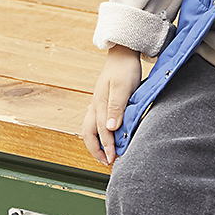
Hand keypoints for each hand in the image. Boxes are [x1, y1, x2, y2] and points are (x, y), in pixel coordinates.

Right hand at [81, 45, 140, 165]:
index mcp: (99, 104)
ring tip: (105, 153)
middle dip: (96, 150)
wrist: (123, 53)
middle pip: (89, 133)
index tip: (113, 159)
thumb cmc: (125, 68)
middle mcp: (95, 105)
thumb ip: (117, 107)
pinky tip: (105, 135)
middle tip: (106, 162)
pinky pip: (94, 121)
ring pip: (89, 128)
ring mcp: (97, 103)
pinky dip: (97, 133)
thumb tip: (110, 128)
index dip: (107, 147)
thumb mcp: (123, 87)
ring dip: (95, 143)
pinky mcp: (102, 100)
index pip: (102, 131)